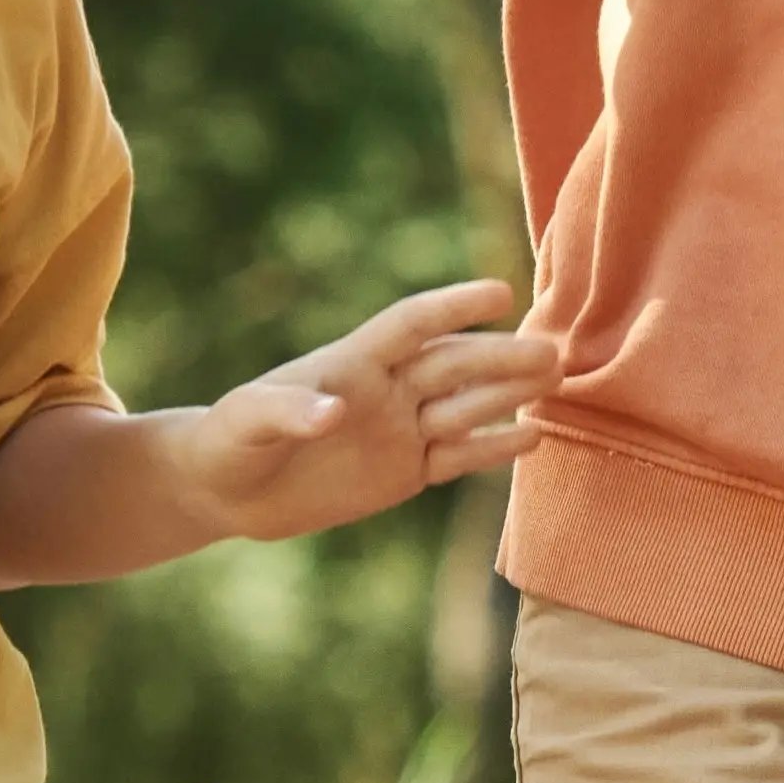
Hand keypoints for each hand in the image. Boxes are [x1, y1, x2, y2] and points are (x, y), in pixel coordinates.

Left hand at [180, 280, 560, 545]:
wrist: (227, 490)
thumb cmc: (229, 441)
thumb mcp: (247, 421)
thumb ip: (288, 411)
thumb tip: (332, 411)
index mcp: (350, 363)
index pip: (410, 326)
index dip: (452, 308)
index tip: (499, 292)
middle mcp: (385, 390)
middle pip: (452, 366)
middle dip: (499, 358)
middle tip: (550, 351)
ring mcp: (399, 429)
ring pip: (465, 406)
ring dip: (508, 393)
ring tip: (556, 377)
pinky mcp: (406, 472)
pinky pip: (458, 458)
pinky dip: (493, 448)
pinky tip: (533, 436)